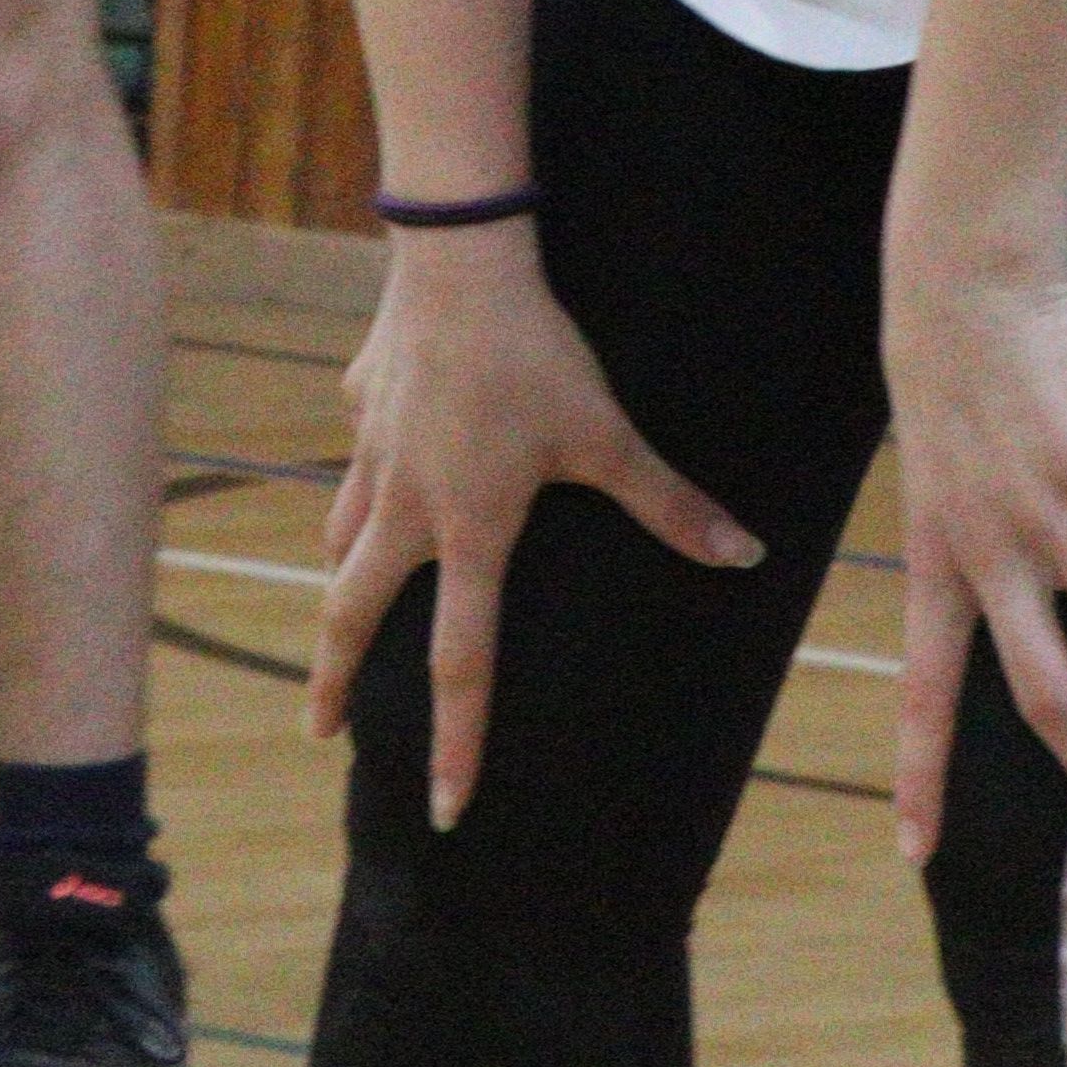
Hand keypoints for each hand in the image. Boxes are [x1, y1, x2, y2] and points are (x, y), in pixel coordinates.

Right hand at [314, 224, 760, 829]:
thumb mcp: (607, 434)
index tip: (446, 807)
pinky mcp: (361, 399)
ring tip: (341, 606)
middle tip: (321, 729)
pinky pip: (359, 452)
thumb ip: (667, 502)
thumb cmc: (536, 354)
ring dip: (341, 579)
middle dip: (334, 679)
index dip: (456, 741)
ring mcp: (375, 452)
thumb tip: (745, 553)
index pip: (461, 661)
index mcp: (469, 530)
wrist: (460, 259)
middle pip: (352, 613)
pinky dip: (364, 472)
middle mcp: (409, 505)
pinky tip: (385, 451)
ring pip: (342, 534)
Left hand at [883, 257, 1066, 862]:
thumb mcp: (936, 470)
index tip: (914, 850)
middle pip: (1045, 692)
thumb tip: (1014, 578)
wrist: (960, 277)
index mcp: (940, 557)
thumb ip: (974, 533)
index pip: (923, 685)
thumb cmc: (952, 370)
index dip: (920, 768)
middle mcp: (990, 549)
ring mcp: (1044, 507)